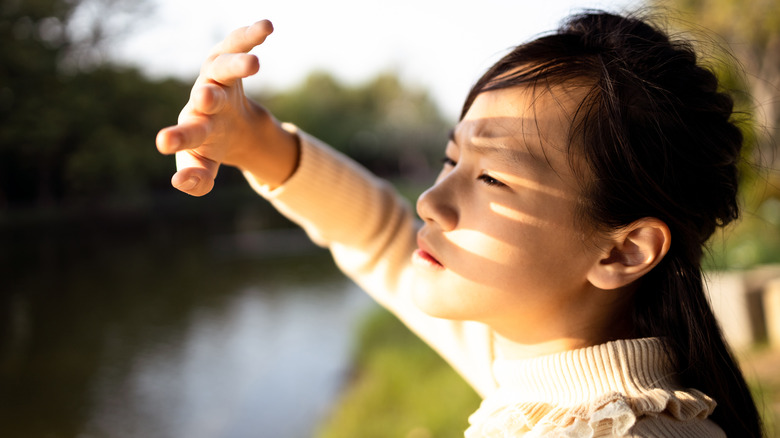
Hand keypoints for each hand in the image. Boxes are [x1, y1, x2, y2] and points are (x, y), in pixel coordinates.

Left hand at [156, 20, 297, 195]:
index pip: (187, 135)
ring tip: (254, 64)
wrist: (228, 120)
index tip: (165, 143)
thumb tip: (181, 182)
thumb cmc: (211, 143)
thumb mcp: (205, 165)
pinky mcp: (229, 58)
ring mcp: (216, 78)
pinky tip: (267, 26)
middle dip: (207, 98)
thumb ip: (197, 180)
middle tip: (204, 97)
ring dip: (237, 64)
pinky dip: (251, 34)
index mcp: (196, 128)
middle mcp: (203, 100)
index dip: (179, 140)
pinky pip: (239, 43)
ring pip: (224, 67)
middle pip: (206, 97)